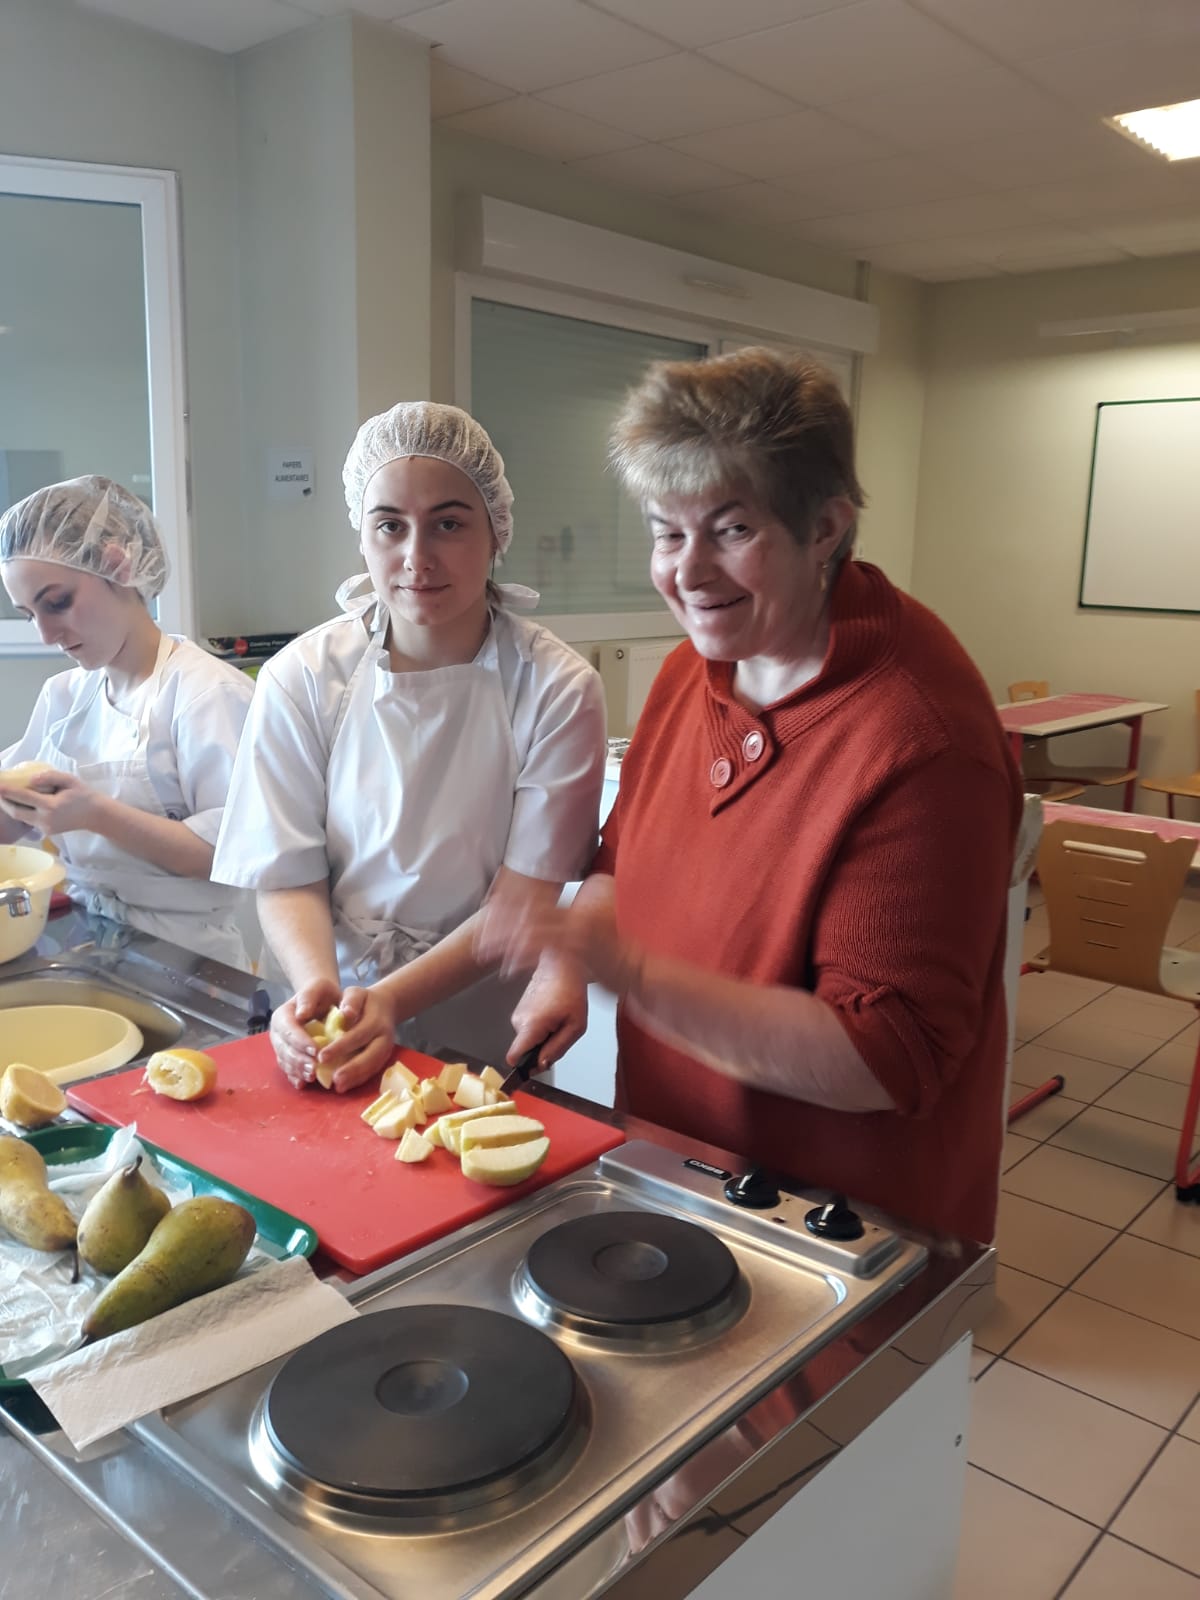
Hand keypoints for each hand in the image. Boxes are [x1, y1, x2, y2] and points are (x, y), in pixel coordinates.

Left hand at [0, 768, 95, 832]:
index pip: (23, 797)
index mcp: (51, 806)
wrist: (96, 815)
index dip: (8, 791)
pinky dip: (22, 811)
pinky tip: (21, 803)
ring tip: (5, 797)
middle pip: (16, 812)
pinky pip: (29, 821)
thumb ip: (50, 777)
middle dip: (4, 802)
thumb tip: (30, 780)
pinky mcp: (46, 831)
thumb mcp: (70, 780)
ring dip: (11, 807)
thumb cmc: (84, 795)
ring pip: (21, 818)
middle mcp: (45, 819)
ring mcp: (45, 828)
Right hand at [269, 978, 342, 1087]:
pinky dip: (294, 1077)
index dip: (300, 1041)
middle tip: (315, 1068)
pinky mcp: (287, 1057)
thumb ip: (309, 997)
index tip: (316, 1050)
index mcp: (282, 1016)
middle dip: (299, 1059)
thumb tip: (301, 1014)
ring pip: (285, 1061)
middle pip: (284, 1048)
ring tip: (312, 1076)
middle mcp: (277, 1032)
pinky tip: (303, 1084)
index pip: (288, 1030)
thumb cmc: (321, 993)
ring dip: (297, 1070)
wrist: (321, 1001)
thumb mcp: (318, 988)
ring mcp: (281, 1046)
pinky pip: (288, 1069)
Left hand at [317, 985, 397, 1093]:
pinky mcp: (384, 1057)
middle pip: (371, 1055)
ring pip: (373, 1066)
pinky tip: (345, 1086)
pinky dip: (360, 1080)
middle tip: (334, 1080)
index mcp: (376, 1020)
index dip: (341, 1047)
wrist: (386, 1005)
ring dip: (356, 1078)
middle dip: (352, 1069)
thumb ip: (350, 1001)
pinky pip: (373, 1071)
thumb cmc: (364, 1000)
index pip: (358, 1035)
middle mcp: (384, 1036)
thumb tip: (345, 1014)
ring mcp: (387, 1048)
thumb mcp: (356, 993)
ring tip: (338, 1087)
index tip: (322, 1056)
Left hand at [478, 891, 642, 996]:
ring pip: (533, 933)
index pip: (538, 901)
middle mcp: (574, 917)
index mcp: (575, 909)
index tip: (490, 906)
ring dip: (506, 942)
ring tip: (485, 950)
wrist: (638, 970)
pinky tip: (507, 967)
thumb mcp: (595, 924)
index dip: (512, 902)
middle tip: (480, 930)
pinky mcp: (577, 954)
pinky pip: (545, 955)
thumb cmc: (615, 952)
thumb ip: (575, 915)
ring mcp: (576, 935)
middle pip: (529, 914)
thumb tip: (556, 911)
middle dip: (502, 922)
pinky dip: (524, 960)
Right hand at [508, 953, 588, 1069]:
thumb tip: (542, 1065)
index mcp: (530, 1026)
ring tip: (558, 1018)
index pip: (513, 1058)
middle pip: (525, 1050)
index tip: (537, 1065)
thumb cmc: (571, 990)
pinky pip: (529, 1028)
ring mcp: (517, 1013)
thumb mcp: (576, 1026)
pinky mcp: (520, 1008)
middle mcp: (518, 1020)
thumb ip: (558, 1049)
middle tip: (560, 1031)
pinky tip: (552, 1012)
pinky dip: (541, 1026)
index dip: (525, 1066)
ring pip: (529, 1038)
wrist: (561, 964)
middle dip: (542, 1048)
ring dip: (544, 1035)